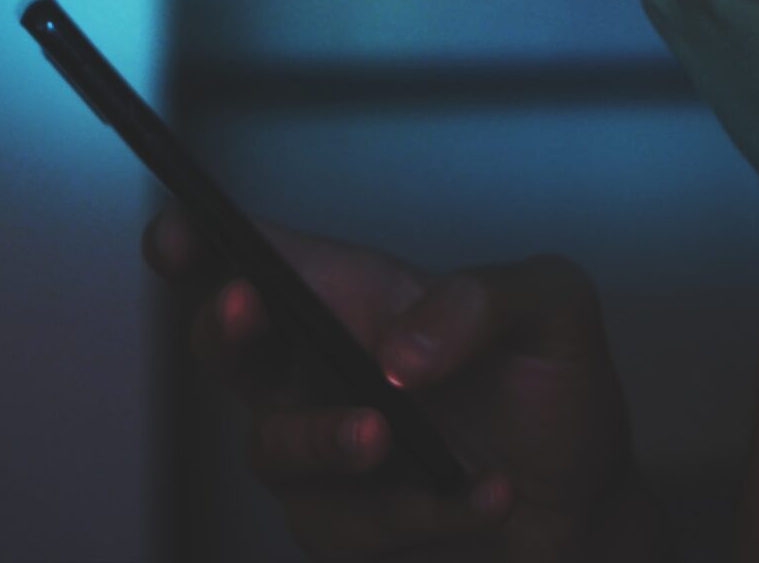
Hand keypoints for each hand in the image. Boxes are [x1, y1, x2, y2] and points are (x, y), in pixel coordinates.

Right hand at [142, 208, 652, 560]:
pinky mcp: (342, 530)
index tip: (174, 227)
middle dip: (222, 321)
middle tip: (245, 304)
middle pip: (226, 342)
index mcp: (357, 296)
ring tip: (387, 435)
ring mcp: (320, 453)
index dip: (201, 239)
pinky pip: (351, 524)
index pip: (261, 256)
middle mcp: (321, 369)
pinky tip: (486, 494)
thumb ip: (484, 300)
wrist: (584, 508)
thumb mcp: (553, 311)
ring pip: (274, 447)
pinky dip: (422, 509)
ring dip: (327, 437)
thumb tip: (397, 352)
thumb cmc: (554, 391)